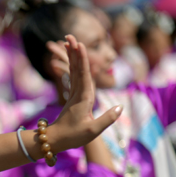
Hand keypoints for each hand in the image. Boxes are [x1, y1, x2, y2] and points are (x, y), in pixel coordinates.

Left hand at [50, 35, 120, 152]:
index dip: (82, 59)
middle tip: (70, 36)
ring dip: (72, 55)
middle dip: (74, 52)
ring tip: (68, 41)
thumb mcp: (92, 131)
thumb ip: (107, 119)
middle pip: (77, 69)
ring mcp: (74, 94)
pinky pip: (73, 77)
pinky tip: (72, 58)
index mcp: (84, 99)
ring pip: (74, 71)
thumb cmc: (73, 137)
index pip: (83, 75)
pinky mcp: (73, 97)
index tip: (79, 45)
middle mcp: (78, 93)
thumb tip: (120, 107)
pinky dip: (73, 66)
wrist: (55, 140)